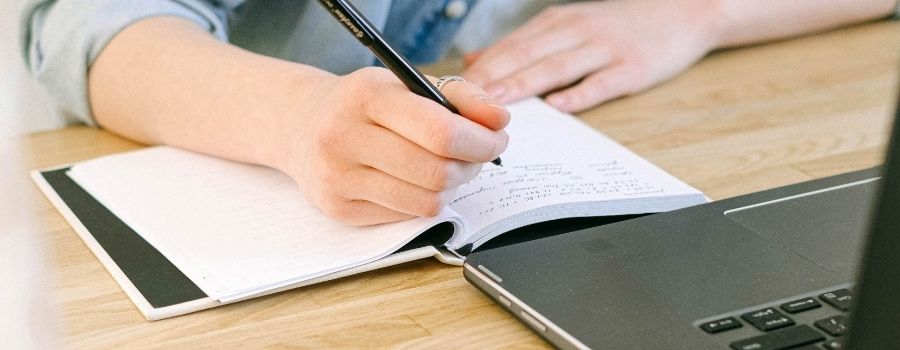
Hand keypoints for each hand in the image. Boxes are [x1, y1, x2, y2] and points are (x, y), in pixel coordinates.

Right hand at [273, 68, 508, 225]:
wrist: (299, 125)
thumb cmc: (363, 104)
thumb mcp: (405, 84)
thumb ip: (460, 96)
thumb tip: (499, 120)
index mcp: (365, 96)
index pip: (440, 131)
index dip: (481, 141)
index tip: (497, 138)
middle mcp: (344, 137)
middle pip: (437, 172)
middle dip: (472, 166)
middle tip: (478, 156)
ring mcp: (337, 178)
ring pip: (426, 201)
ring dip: (451, 187)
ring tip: (448, 168)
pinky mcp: (338, 209)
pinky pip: (406, 216)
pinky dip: (423, 200)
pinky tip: (415, 181)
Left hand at [462, 0, 721, 111]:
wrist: (685, 10)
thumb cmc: (619, 24)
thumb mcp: (568, 25)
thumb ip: (523, 44)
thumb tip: (474, 60)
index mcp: (558, 23)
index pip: (511, 46)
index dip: (481, 68)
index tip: (452, 90)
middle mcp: (577, 31)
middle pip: (527, 55)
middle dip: (492, 78)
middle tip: (462, 101)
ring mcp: (606, 49)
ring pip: (557, 67)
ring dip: (525, 85)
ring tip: (497, 104)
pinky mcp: (633, 67)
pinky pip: (602, 82)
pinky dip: (580, 94)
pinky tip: (559, 107)